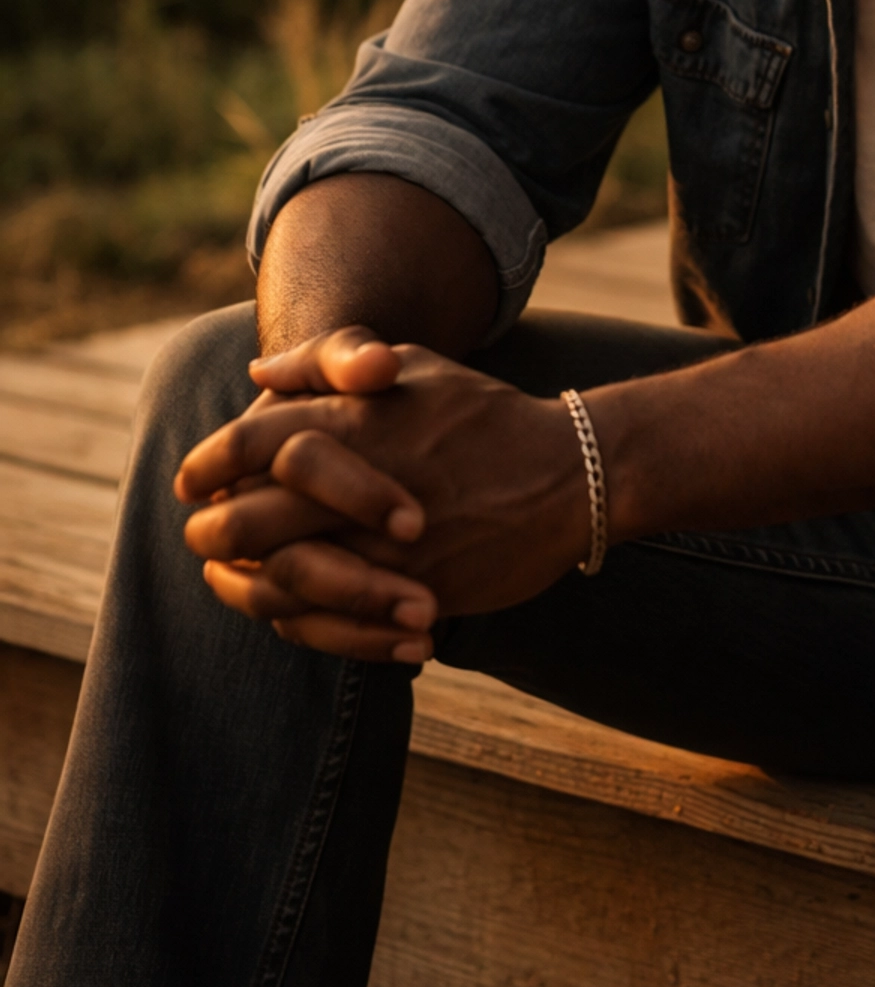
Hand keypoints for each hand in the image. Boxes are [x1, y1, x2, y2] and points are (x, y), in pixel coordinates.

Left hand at [175, 328, 592, 661]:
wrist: (570, 475)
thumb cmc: (485, 416)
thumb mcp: (414, 367)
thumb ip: (328, 366)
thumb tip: (257, 374)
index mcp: (357, 420)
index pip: (251, 442)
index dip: (207, 462)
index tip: (191, 479)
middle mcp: (359, 483)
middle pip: (246, 518)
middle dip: (211, 530)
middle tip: (199, 534)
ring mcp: (384, 546)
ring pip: (280, 578)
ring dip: (241, 584)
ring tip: (228, 580)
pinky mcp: (411, 594)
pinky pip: (330, 621)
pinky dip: (296, 620)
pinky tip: (285, 609)